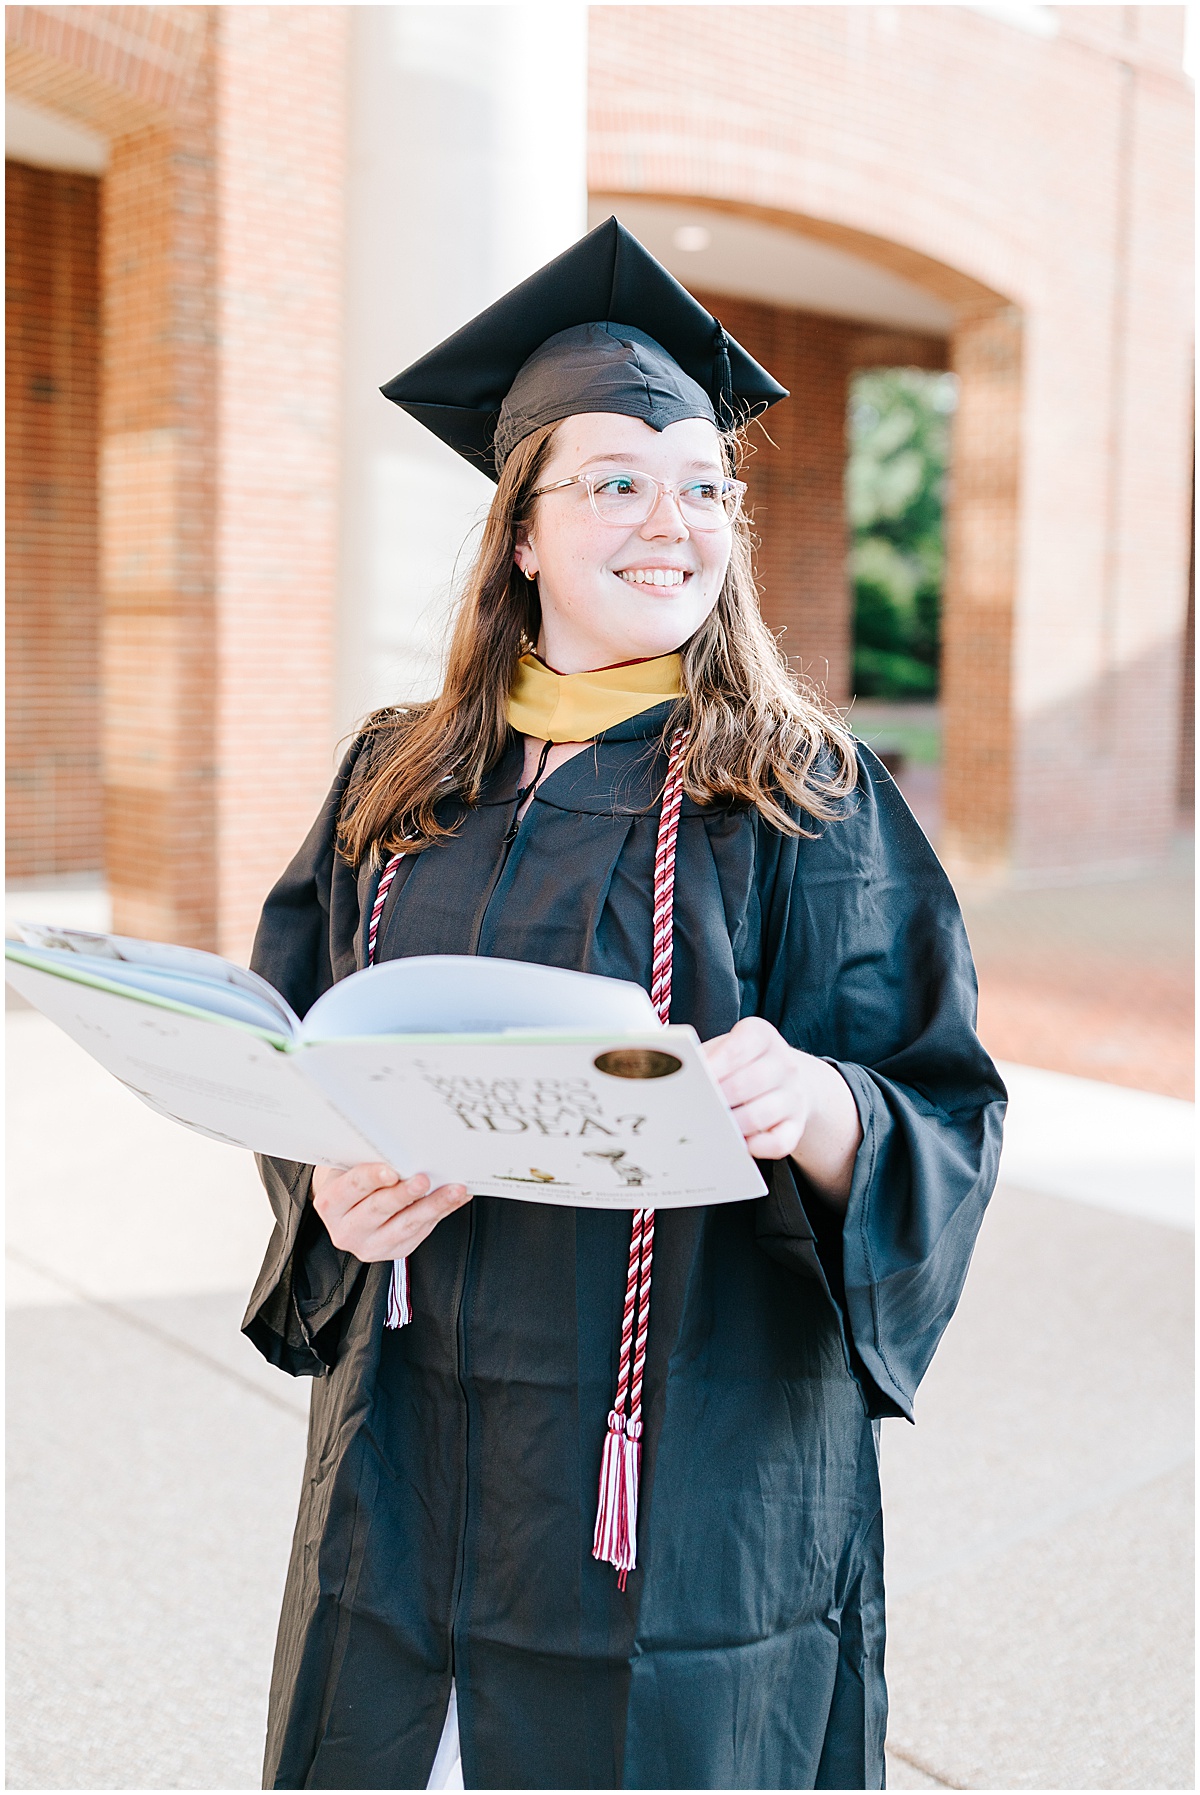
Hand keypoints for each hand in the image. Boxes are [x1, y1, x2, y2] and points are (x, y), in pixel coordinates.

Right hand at [311, 1162, 470, 1260]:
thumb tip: (401, 1147)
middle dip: (404, 1194)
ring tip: (453, 1190)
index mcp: (331, 1204)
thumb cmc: (350, 1178)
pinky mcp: (395, 1251)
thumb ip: (367, 1159)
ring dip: (433, 1205)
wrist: (348, 1208)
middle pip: (379, 1209)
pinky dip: (442, 1212)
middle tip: (424, 1179)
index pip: (352, 1188)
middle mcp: (347, 1231)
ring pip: (406, 1225)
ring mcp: (371, 1245)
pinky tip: (456, 1198)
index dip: (371, 1178)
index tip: (391, 1170)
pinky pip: (422, 1231)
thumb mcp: (348, 1166)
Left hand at [703, 1017, 861, 1203]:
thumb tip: (675, 1075)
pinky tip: (739, 1145)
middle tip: (694, 1108)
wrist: (784, 1079)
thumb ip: (704, 1058)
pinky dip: (758, 1147)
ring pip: (761, 1114)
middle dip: (717, 1098)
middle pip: (749, 1082)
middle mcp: (783, 1064)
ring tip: (709, 1127)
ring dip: (732, 1124)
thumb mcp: (724, 1049)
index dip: (713, 1067)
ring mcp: (793, 1096)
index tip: (693, 1080)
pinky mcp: (796, 1125)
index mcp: (762, 1037)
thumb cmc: (743, 1065)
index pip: (737, 1049)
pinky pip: (780, 1142)